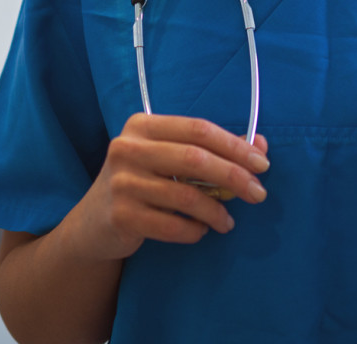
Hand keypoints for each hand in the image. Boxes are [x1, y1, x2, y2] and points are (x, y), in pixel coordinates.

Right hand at [79, 113, 268, 260]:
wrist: (94, 223)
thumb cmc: (142, 183)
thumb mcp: (170, 159)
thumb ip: (212, 150)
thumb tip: (260, 145)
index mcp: (143, 126)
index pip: (198, 129)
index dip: (235, 146)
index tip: (262, 163)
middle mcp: (128, 148)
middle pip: (195, 159)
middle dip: (234, 176)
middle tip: (258, 193)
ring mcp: (122, 183)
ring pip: (186, 197)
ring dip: (216, 211)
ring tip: (227, 221)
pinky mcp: (121, 216)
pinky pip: (172, 226)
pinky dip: (194, 231)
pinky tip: (200, 231)